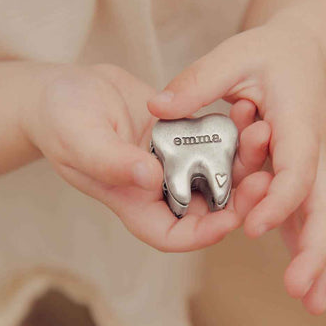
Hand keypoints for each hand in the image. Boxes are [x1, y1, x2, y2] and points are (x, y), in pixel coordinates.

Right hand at [22, 64, 270, 251]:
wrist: (71, 89)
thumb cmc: (62, 118)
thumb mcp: (79, 138)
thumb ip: (110, 160)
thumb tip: (150, 178)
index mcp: (134, 202)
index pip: (173, 236)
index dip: (203, 236)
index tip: (229, 220)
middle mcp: (159, 188)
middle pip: (206, 207)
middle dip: (237, 197)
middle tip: (263, 178)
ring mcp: (174, 162)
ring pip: (217, 171)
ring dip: (241, 159)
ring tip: (260, 133)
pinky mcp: (183, 136)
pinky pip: (213, 139)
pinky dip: (231, 129)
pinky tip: (246, 111)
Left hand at [148, 19, 325, 312]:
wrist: (303, 51)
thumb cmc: (270, 52)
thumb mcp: (234, 55)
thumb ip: (197, 82)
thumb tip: (155, 106)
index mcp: (299, 120)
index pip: (295, 169)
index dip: (276, 200)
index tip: (250, 227)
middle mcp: (311, 147)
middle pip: (321, 203)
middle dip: (314, 248)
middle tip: (299, 290)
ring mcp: (310, 162)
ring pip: (321, 215)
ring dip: (319, 259)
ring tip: (312, 303)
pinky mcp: (301, 171)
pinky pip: (307, 211)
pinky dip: (307, 243)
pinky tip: (303, 274)